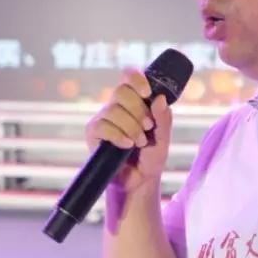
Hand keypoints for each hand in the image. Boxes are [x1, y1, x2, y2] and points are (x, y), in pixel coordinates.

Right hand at [85, 68, 173, 192]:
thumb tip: (159, 98)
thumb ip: (163, 119)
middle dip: (138, 110)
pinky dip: (118, 135)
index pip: (128, 76)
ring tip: (138, 142)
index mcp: (134, 102)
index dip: (136, 79)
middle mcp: (116, 106)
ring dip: (131, 127)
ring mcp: (103, 119)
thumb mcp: (163, 138)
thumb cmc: (151, 158)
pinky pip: (102, 126)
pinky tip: (126, 145)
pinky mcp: (93, 134)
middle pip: (122, 91)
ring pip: (113, 110)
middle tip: (147, 127)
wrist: (140, 181)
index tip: (147, 93)